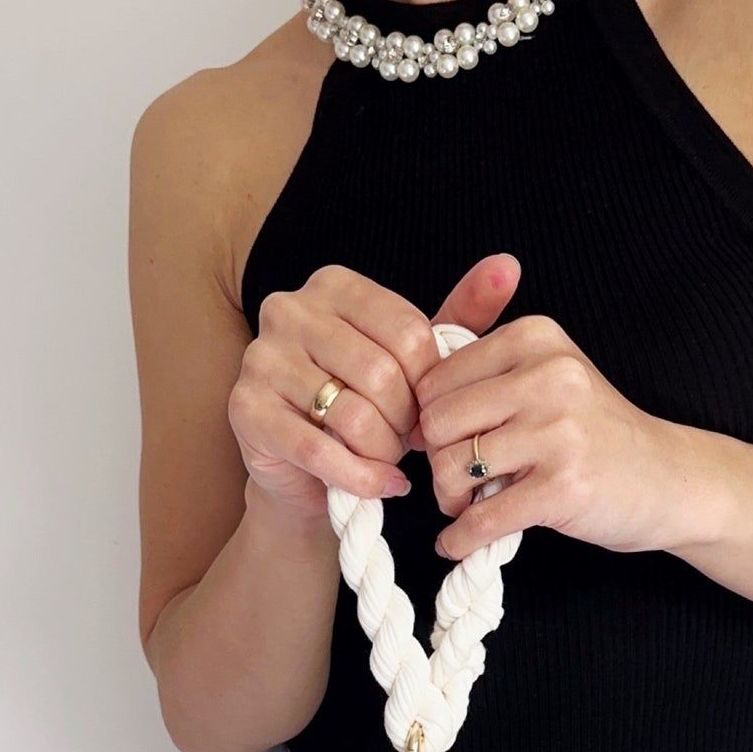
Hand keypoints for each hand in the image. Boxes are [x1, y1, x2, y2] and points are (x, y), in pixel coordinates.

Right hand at [228, 256, 514, 519]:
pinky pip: (321, 450)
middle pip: (382, 374)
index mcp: (335, 285)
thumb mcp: (416, 359)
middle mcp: (289, 309)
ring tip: (387, 458)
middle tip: (407, 441)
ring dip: (384, 451)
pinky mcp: (245, 409)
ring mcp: (260, 356)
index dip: (431, 385)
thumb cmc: (367, 404)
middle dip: (406, 422)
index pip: (409, 333)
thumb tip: (507, 266)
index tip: (429, 407)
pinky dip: (362, 478)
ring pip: (352, 414)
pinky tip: (381, 485)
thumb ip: (462, 315)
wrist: (308, 471)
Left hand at [409, 295, 675, 559]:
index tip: (450, 439)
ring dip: (450, 499)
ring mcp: (559, 432)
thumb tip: (403, 406)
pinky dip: (461, 538)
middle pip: (437, 422)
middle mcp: (549, 375)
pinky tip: (460, 541)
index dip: (430, 416)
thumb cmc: (594, 431)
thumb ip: (482, 373)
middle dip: (438, 458)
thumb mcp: (547, 375)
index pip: (435, 377)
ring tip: (472, 502)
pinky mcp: (564, 488)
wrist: (667, 478)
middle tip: (458, 478)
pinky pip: (482, 519)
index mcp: (535, 337)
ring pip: (452, 469)